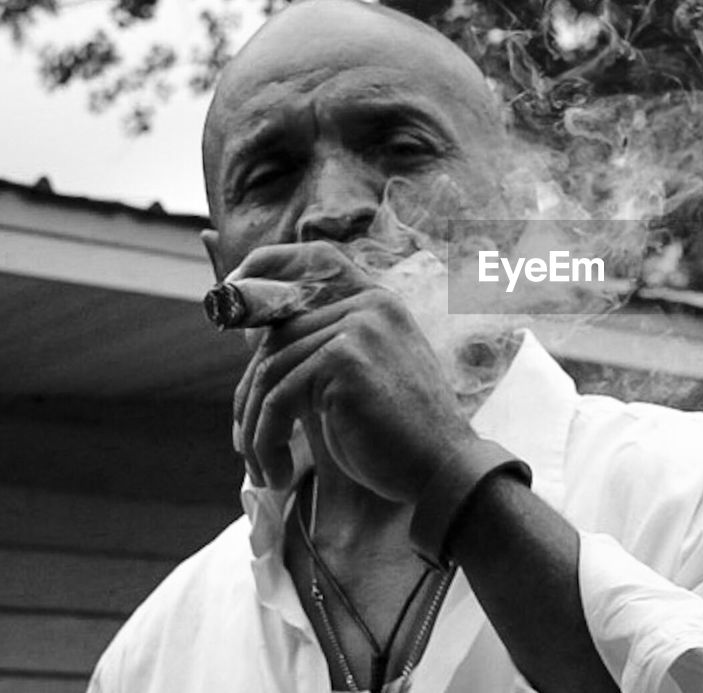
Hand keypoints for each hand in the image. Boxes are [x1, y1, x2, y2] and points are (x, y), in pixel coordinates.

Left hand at [229, 241, 476, 498]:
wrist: (442, 471)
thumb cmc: (398, 438)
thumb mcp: (356, 382)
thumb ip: (317, 353)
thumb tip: (252, 340)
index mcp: (377, 303)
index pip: (316, 260)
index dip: (268, 263)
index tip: (230, 289)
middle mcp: (369, 304)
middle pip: (276, 336)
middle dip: (249, 396)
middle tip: (246, 446)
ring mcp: (359, 327)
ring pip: (270, 372)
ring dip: (256, 431)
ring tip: (265, 470)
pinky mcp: (346, 358)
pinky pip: (278, 398)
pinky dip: (267, 441)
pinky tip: (278, 472)